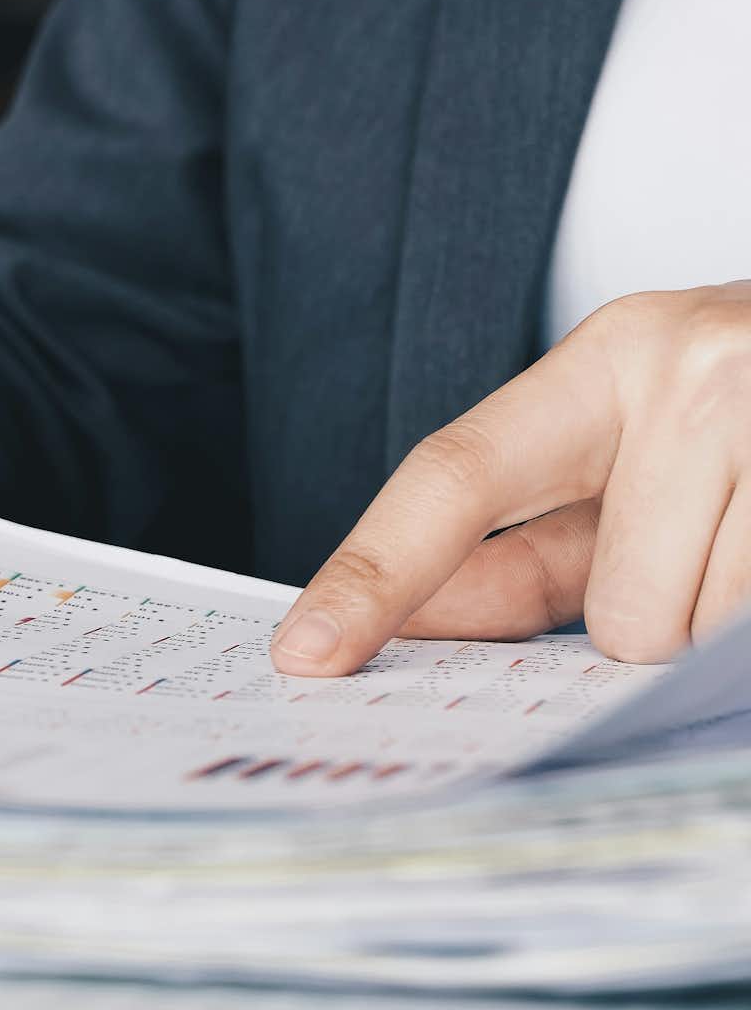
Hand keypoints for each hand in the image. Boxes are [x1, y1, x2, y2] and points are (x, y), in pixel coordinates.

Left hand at [273, 281, 750, 673]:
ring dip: (729, 623)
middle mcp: (700, 367)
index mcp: (616, 354)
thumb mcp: (645, 443)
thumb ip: (532, 540)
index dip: (370, 575)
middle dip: (660, 623)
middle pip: (617, 611)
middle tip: (723, 549)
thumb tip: (416, 626)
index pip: (452, 476)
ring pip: (695, 630)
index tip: (302, 654)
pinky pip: (748, 626)